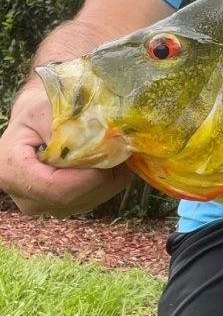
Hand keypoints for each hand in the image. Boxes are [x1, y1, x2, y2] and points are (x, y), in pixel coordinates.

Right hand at [0, 82, 132, 216]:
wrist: (36, 120)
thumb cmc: (40, 110)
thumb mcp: (49, 109)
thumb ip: (68, 127)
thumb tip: (96, 144)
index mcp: (11, 169)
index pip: (54, 188)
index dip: (87, 177)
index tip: (110, 156)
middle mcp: (22, 194)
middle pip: (72, 198)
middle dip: (102, 175)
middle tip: (119, 148)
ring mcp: (41, 204)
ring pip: (87, 201)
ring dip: (109, 178)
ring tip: (113, 150)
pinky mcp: (60, 206)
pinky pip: (94, 200)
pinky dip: (109, 182)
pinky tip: (109, 161)